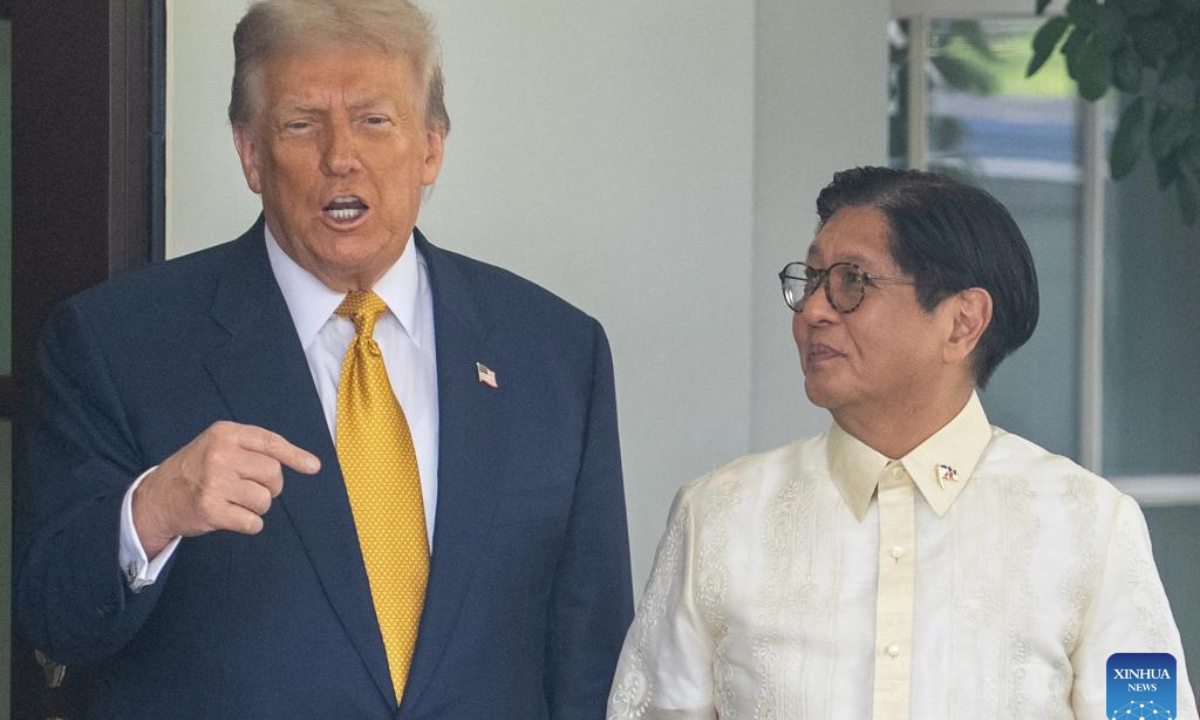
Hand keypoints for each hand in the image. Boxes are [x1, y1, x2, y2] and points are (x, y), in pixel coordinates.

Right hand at [132, 421, 320, 557]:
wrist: (158, 496)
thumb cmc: (198, 469)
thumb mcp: (220, 445)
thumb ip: (255, 448)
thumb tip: (309, 463)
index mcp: (225, 434)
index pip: (270, 442)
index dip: (295, 455)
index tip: (313, 467)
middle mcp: (220, 454)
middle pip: (273, 474)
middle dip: (272, 486)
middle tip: (253, 489)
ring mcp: (214, 482)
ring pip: (264, 500)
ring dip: (258, 507)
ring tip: (237, 501)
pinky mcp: (211, 510)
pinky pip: (252, 522)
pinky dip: (249, 523)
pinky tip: (232, 516)